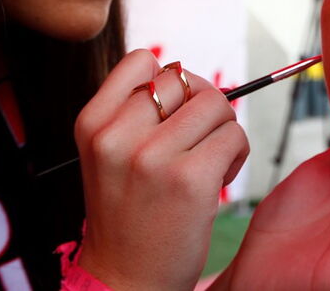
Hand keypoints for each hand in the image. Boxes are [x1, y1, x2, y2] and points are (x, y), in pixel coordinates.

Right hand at [74, 49, 249, 290]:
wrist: (124, 280)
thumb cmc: (126, 213)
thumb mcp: (108, 154)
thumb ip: (135, 113)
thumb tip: (190, 79)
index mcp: (92, 123)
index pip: (141, 61)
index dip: (168, 81)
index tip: (172, 112)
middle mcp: (116, 135)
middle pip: (183, 79)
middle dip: (202, 105)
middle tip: (198, 141)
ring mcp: (151, 157)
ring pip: (216, 104)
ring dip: (224, 129)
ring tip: (210, 160)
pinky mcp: (189, 179)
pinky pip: (234, 136)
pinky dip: (237, 153)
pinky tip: (220, 178)